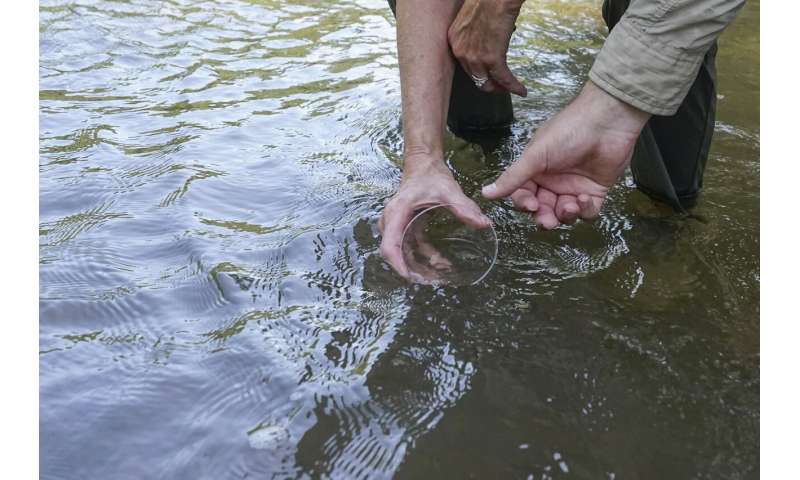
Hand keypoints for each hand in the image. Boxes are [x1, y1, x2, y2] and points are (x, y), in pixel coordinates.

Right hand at [379, 157, 490, 278]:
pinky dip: (423, 257)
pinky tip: (440, 262)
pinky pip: (410, 248)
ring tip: (441, 273)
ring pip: (402, 253)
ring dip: (419, 265)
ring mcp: (396, 226)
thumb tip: (484, 224)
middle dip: (412, 269)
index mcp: (397, 213)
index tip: (411, 278)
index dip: (398, 264)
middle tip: (433, 280)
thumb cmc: (431, 176)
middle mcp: (391, 222)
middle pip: (394, 253)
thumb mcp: (449, 191)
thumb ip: (464, 208)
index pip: (390, 245)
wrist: (423, 164)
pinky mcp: (404, 228)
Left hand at [448, 0, 526, 95]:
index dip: (479, 74)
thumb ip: (473, 34)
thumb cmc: (488, 1)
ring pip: (487, 82)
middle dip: (490, 84)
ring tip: (511, 88)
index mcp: (454, 41)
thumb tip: (484, 41)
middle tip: (501, 85)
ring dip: (501, 87)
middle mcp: (461, 51)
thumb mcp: (472, 20)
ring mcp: (475, 57)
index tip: (489, 76)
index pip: (465, 66)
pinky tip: (521, 90)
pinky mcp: (492, 58)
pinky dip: (513, 86)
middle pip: (475, 78)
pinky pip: (503, 78)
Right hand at [481, 81, 650, 227]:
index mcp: (536, 171)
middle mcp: (553, 182)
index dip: (525, 204)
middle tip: (548, 220)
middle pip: (543, 210)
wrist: (606, 120)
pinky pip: (588, 212)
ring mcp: (575, 187)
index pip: (524, 195)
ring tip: (570, 204)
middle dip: (544, 217)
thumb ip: (513, 178)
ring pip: (564, 214)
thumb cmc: (568, 131)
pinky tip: (585, 198)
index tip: (531, 206)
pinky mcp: (596, 192)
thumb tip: (485, 193)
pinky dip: (585, 211)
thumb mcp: (536, 155)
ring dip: (565, 215)